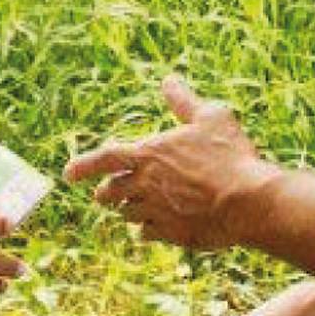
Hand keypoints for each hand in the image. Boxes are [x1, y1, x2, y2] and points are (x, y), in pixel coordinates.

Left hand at [67, 76, 272, 251]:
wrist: (247, 201)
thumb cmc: (229, 155)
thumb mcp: (210, 117)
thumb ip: (183, 101)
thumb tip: (168, 80)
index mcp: (149, 154)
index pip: (104, 158)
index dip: (83, 165)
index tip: (67, 174)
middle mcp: (145, 185)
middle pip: (110, 192)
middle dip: (104, 192)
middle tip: (103, 193)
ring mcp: (156, 212)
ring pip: (127, 214)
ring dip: (126, 209)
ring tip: (132, 206)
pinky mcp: (171, 234)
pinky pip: (146, 234)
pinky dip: (145, 229)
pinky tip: (153, 226)